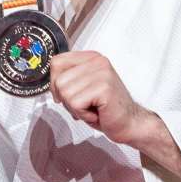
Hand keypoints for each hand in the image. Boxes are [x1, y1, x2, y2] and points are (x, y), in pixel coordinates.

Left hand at [50, 50, 180, 181]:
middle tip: (85, 105)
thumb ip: (68, 78)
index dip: (55, 83)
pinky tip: (97, 113)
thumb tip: (50, 81)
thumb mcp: (83, 88)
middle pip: (58, 80)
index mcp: (91, 58)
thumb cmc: (105, 109)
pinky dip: (82, 114)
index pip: (56, 62)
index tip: (67, 94)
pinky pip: (75, 103)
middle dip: (66, 99)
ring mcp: (101, 73)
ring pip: (65, 93)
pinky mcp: (104, 87)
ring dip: (75, 108)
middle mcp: (97, 61)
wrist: (130, 123)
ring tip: (92, 108)